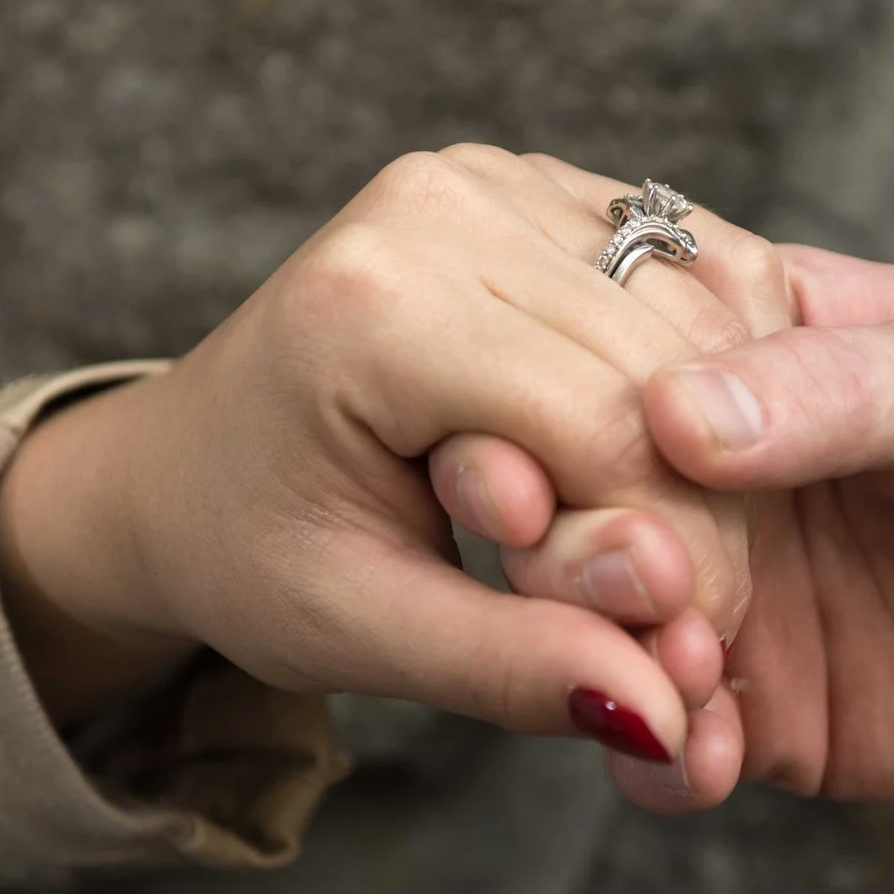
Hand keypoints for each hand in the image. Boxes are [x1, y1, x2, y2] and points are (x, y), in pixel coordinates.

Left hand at [0, 147, 779, 767]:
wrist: (180, 468)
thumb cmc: (251, 553)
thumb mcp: (360, 637)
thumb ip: (512, 669)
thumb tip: (665, 718)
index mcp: (375, 306)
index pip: (611, 430)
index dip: (678, 559)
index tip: (681, 658)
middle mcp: (440, 205)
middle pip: (668, 369)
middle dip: (699, 516)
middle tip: (674, 622)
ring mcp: (493, 176)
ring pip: (699, 318)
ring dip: (714, 452)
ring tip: (643, 551)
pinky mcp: (536, 183)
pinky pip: (689, 274)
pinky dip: (704, 381)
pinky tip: (655, 464)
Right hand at [500, 245, 893, 809]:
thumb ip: (835, 396)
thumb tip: (674, 417)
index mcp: (748, 348)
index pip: (588, 359)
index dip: (546, 410)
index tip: (546, 467)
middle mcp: (712, 473)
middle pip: (563, 507)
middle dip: (571, 555)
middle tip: (651, 585)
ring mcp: (733, 595)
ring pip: (587, 632)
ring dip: (598, 660)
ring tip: (679, 680)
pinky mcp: (768, 713)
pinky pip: (661, 745)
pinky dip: (653, 757)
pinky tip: (703, 752)